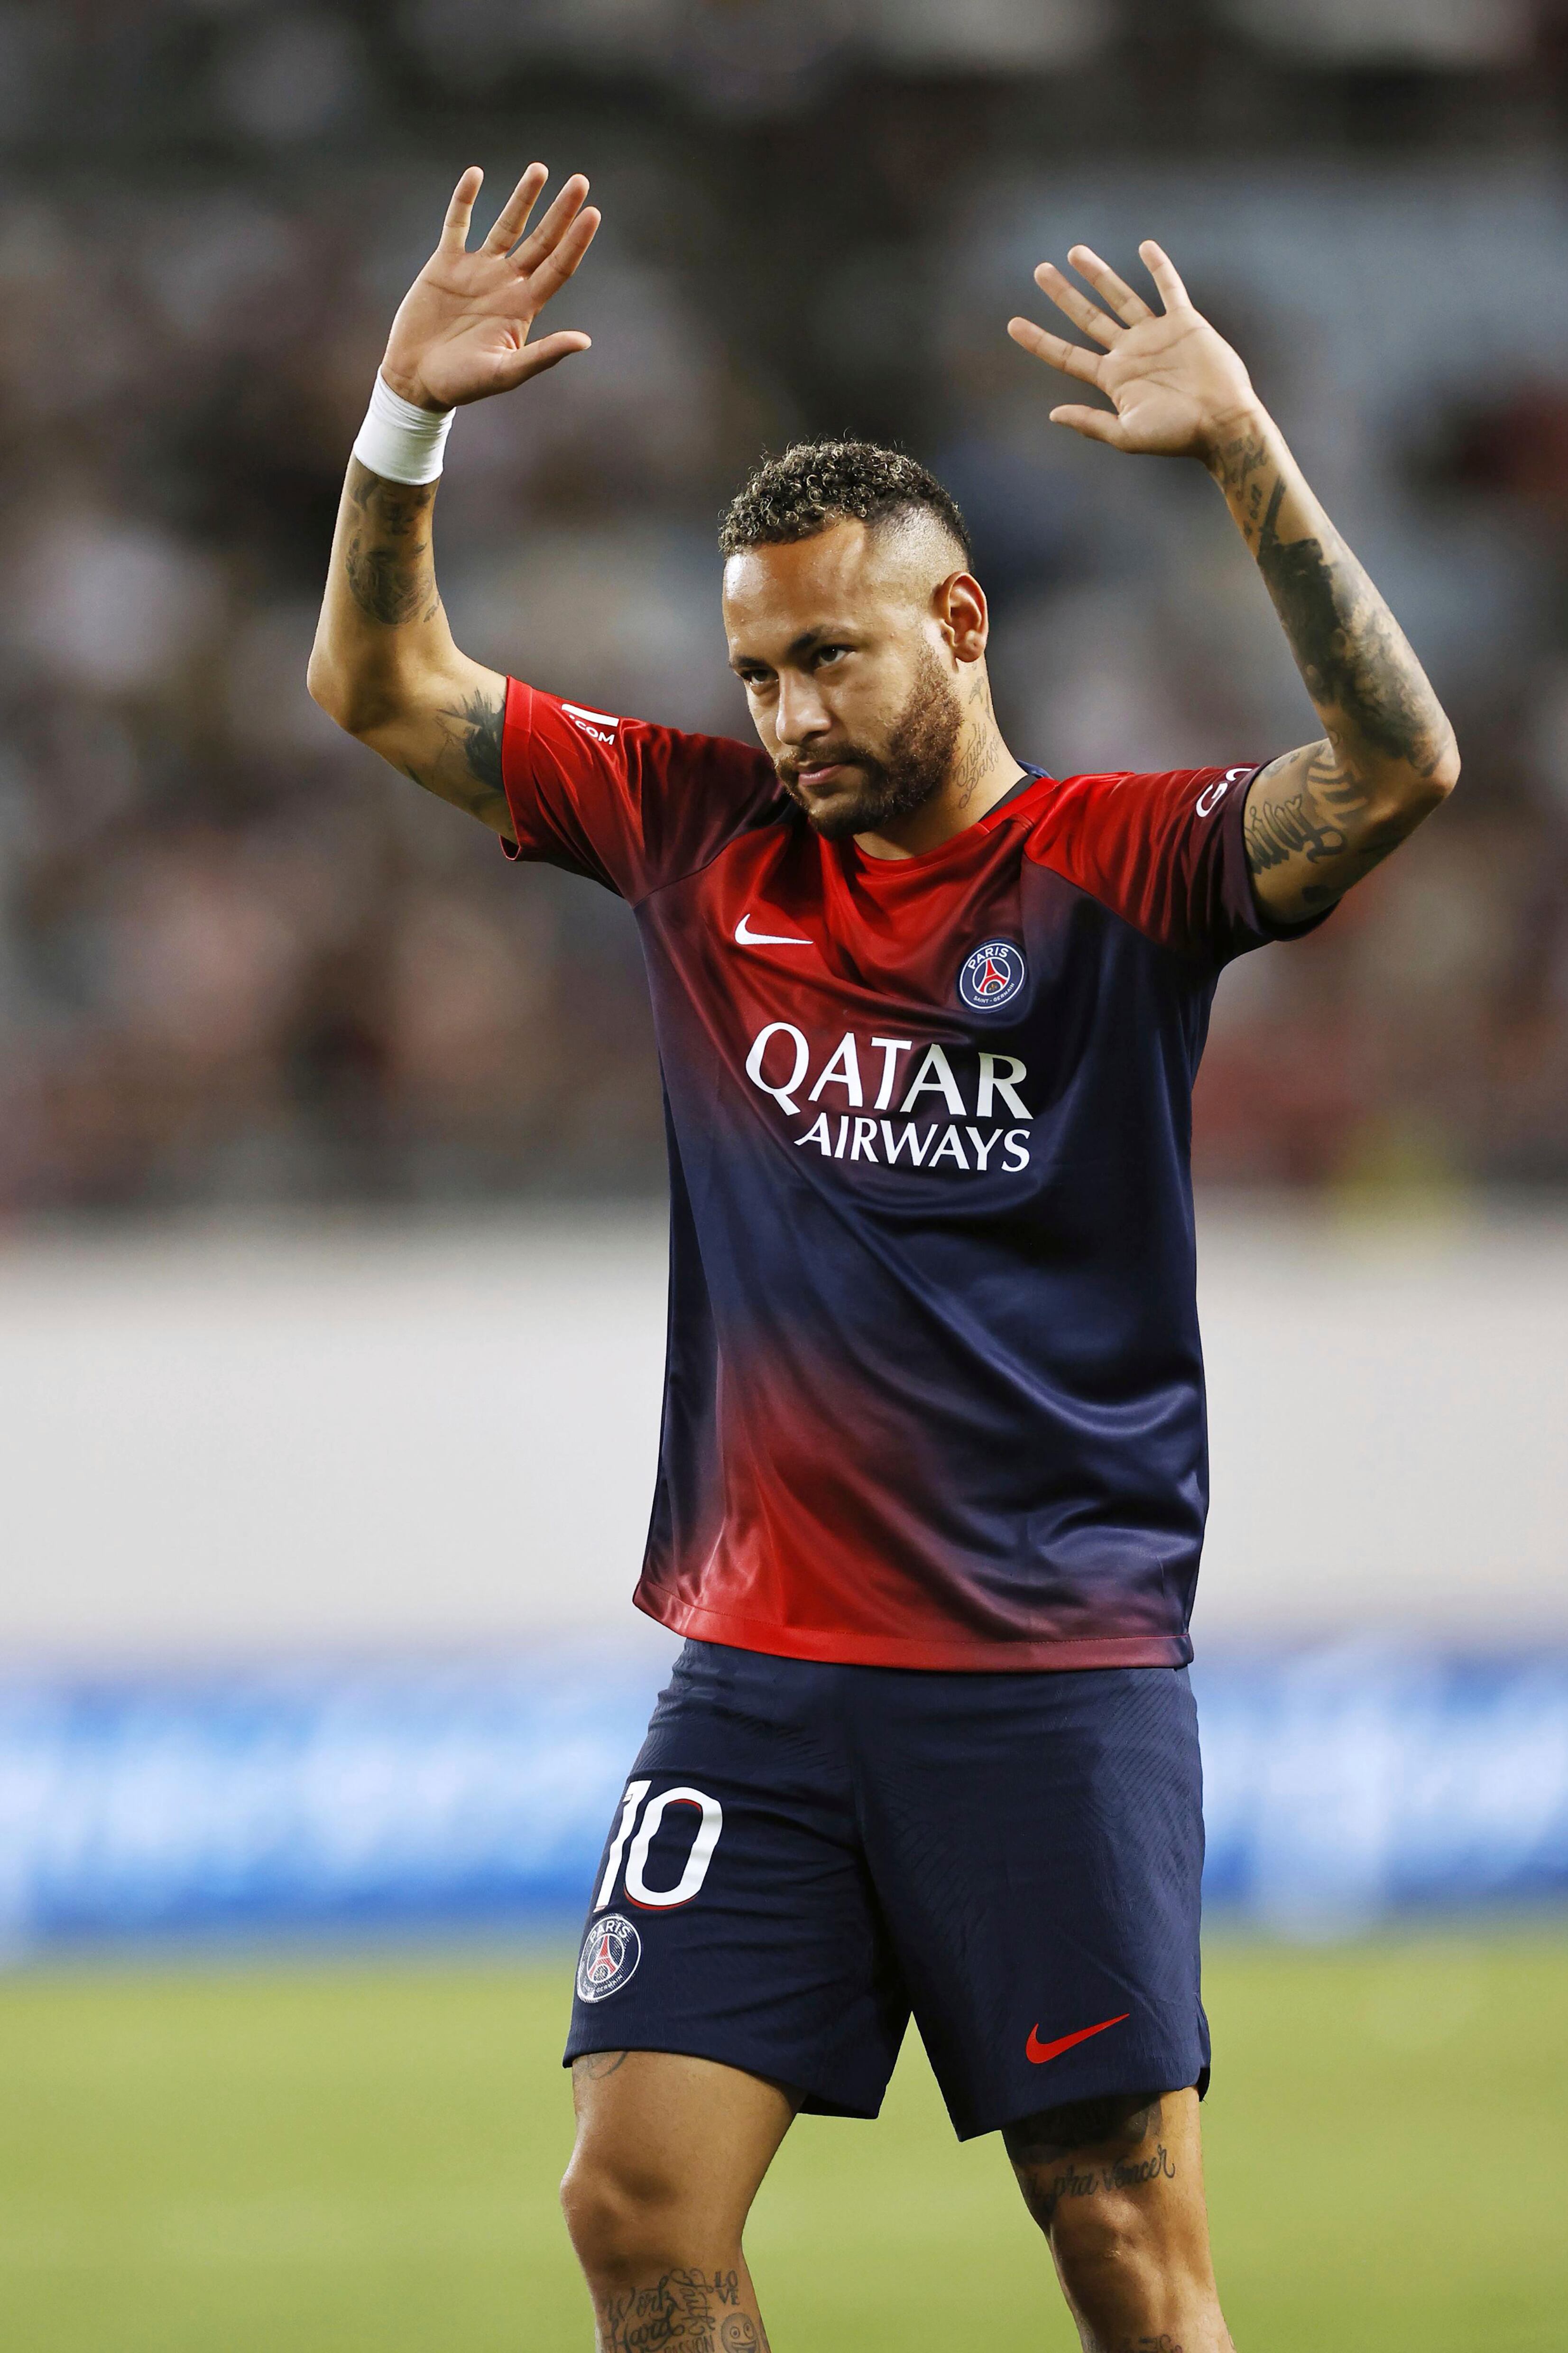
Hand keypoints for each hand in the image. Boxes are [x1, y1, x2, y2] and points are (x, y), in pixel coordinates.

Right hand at [380, 163, 599, 412]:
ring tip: (539, 169)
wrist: (416, 380)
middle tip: (580, 181)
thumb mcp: (506, 372)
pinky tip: (476, 174)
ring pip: (506, 225)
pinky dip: (465, 200)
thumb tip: (584, 341)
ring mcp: (476, 270)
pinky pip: (457, 223)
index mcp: (523, 307)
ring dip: (523, 198)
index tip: (592, 213)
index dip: (575, 241)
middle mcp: (505, 283)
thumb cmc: (463, 383)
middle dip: (560, 211)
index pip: (557, 267)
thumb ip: (544, 355)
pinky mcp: (445, 264)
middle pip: (540, 240)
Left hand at [1008, 241, 1260, 462]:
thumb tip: (1053, 414)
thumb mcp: (1127, 435)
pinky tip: (1145, 247)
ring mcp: (1156, 335)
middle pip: (1088, 317)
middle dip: (1063, 295)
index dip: (1039, 340)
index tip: (1013, 324)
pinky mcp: (1185, 323)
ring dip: (1099, 274)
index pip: (1067, 355)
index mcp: (1113, 379)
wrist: (1223, 424)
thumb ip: (1091, 423)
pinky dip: (1159, 267)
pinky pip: (1169, 288)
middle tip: (1039, 271)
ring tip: (1074, 253)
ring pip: (1120, 296)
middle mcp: (1130, 352)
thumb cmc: (1177, 436)